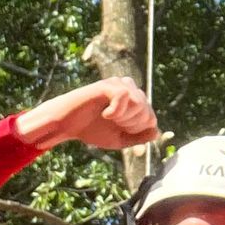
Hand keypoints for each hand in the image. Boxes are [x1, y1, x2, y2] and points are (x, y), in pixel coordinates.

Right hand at [13, 76, 159, 151]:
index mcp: (134, 101)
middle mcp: (129, 90)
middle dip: (131, 125)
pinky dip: (116, 111)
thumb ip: (139, 137)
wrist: (68, 125)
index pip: (151, 118)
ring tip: (109, 117)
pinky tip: (106, 114)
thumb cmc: (93, 130)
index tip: (120, 129)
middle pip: (147, 112)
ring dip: (124, 118)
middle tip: (113, 123)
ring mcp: (119, 85)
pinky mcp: (107, 84)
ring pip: (139, 104)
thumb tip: (157, 132)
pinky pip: (124, 96)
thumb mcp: (120, 139)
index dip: (137, 130)